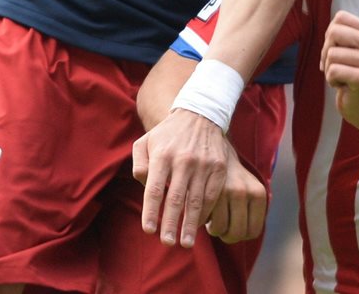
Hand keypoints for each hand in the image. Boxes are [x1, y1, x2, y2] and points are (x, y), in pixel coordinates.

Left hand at [132, 108, 229, 247]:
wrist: (199, 115)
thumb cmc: (167, 135)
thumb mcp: (146, 142)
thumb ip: (139, 164)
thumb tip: (142, 183)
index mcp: (162, 155)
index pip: (154, 188)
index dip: (151, 211)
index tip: (149, 230)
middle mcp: (183, 160)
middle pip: (175, 198)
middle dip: (171, 223)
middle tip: (167, 243)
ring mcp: (203, 164)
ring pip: (196, 200)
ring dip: (191, 224)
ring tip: (185, 243)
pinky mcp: (218, 167)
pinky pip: (212, 195)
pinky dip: (206, 212)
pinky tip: (200, 225)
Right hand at [204, 148, 267, 243]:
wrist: (212, 148)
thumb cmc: (231, 176)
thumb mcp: (249, 188)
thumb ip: (250, 211)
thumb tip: (245, 235)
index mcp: (259, 194)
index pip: (253, 232)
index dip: (241, 234)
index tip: (233, 227)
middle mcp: (244, 191)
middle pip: (237, 234)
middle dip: (227, 235)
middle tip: (221, 227)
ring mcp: (225, 190)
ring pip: (220, 229)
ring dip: (214, 229)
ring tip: (212, 218)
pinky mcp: (206, 190)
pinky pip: (205, 220)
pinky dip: (203, 222)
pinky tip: (204, 212)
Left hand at [320, 10, 358, 125]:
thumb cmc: (351, 72)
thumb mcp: (348, 47)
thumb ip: (339, 33)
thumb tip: (329, 30)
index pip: (341, 18)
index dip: (331, 35)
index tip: (338, 51)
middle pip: (334, 32)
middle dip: (326, 51)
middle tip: (337, 65)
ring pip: (331, 54)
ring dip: (329, 68)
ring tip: (343, 76)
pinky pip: (332, 71)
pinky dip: (331, 80)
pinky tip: (344, 85)